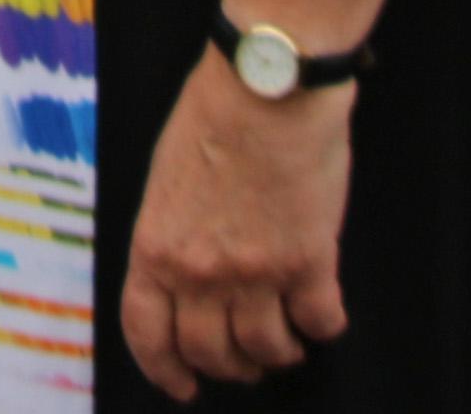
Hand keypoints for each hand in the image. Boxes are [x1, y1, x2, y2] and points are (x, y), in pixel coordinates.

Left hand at [122, 49, 354, 397]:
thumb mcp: (165, 180)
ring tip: (287, 341)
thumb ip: (171, 235)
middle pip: (209, 352)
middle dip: (229, 367)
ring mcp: (255, 272)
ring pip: (266, 349)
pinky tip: (323, 313)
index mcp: (155, 247)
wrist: (266, 87)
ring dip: (278, 353)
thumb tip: (183, 277)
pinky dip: (323, 327)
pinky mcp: (308, 262)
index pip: (147, 332)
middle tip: (245, 363)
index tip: (182, 387)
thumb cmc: (213, 117)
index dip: (163, 370)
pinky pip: (319, 322)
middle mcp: (200, 271)